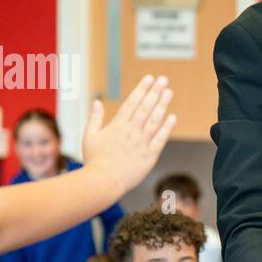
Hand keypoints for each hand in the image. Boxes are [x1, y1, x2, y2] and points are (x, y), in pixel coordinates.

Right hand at [81, 75, 176, 196]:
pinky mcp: (149, 155)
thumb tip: (96, 102)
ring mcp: (141, 143)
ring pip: (154, 120)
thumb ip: (95, 118)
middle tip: (163, 79)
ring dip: (162, 105)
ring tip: (169, 92)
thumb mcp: (89, 136)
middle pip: (145, 107)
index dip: (141, 89)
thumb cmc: (94, 161)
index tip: (149, 78)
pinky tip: (172, 117)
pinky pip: (160, 139)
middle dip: (155, 92)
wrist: (103, 182)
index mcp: (117, 125)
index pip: (132, 102)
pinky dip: (166, 128)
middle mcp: (131, 131)